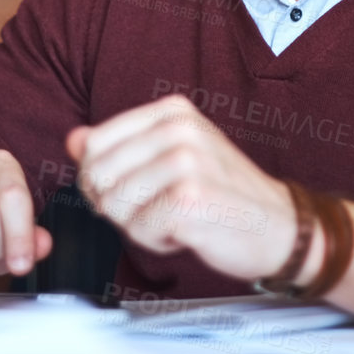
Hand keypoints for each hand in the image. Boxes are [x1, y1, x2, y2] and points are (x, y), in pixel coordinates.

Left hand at [66, 94, 296, 282]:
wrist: (281, 227)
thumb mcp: (171, 157)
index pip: (95, 143)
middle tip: (156, 209)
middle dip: (118, 205)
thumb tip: (73, 140)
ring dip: (139, 226)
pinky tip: (187, 232)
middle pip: (98, 176)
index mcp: (172, 111)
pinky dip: (158, 242)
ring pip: (115, 205)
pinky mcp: (190, 199)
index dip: (100, 179)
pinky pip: (139, 230)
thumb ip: (120, 146)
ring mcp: (186, 161)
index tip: (132, 190)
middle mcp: (179, 129)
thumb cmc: (224, 195)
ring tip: (175, 218)